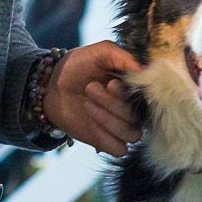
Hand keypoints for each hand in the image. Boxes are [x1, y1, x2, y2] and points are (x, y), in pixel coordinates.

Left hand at [45, 41, 143, 157]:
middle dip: (113, 104)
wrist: (52, 85)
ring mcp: (122, 127)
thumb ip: (124, 57)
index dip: (131, 95)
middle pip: (137, 118)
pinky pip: (119, 149)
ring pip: (131, 135)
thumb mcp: (101, 52)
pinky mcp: (108, 141)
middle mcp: (134, 109)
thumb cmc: (78, 66)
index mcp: (136, 88)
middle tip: (90, 88)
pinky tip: (91, 123)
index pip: (148, 99)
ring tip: (87, 103)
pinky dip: (106, 138)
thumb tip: (146, 70)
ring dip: (108, 120)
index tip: (110, 83)